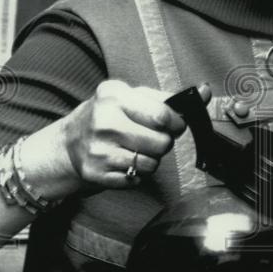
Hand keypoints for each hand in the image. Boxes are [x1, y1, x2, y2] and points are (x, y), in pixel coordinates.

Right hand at [58, 81, 210, 190]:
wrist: (67, 144)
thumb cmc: (108, 117)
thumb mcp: (131, 97)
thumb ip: (167, 97)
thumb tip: (205, 91)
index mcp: (114, 96)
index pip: (162, 115)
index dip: (176, 124)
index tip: (174, 125)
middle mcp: (104, 121)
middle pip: (161, 143)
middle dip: (163, 143)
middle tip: (151, 139)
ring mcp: (98, 149)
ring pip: (151, 164)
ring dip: (151, 160)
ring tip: (135, 150)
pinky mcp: (97, 174)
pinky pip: (137, 180)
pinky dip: (137, 174)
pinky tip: (124, 163)